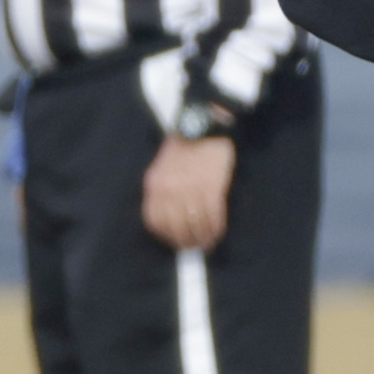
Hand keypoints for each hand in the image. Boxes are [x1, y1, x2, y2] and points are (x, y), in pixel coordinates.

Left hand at [140, 134, 235, 251]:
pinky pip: (213, 215)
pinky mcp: (211, 187)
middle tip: (195, 247)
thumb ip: (163, 190)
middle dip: (186, 241)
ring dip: (203, 238)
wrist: (204, 125)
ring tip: (208, 242)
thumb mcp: (162, 167)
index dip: (166, 236)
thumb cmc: (184, 146)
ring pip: (196, 224)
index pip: (155, 220)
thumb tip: (171, 218)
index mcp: (154, 184)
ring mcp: (191, 189)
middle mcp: (170, 189)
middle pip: (176, 226)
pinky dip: (216, 227)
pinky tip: (218, 231)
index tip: (175, 242)